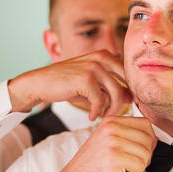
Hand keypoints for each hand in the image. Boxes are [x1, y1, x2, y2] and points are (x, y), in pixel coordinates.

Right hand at [7, 50, 131, 119]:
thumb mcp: (92, 84)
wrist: (40, 83)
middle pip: (126, 82)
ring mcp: (93, 67)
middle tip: (116, 112)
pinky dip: (97, 112)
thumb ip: (111, 87)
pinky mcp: (85, 79)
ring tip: (103, 115)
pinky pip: (100, 101)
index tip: (129, 105)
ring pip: (116, 93)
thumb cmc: (67, 83)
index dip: (131, 91)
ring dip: (111, 109)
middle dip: (125, 100)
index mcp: (105, 55)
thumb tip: (132, 96)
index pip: (128, 74)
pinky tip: (92, 116)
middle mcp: (101, 57)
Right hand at [54, 116, 155, 171]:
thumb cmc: (90, 166)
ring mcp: (113, 141)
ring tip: (123, 171)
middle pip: (148, 138)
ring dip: (138, 167)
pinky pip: (140, 166)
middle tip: (131, 165)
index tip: (140, 152)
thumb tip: (155, 138)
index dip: (149, 140)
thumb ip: (126, 135)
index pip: (145, 123)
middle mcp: (112, 127)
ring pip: (146, 153)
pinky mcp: (115, 157)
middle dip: (145, 155)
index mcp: (111, 121)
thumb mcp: (107, 141)